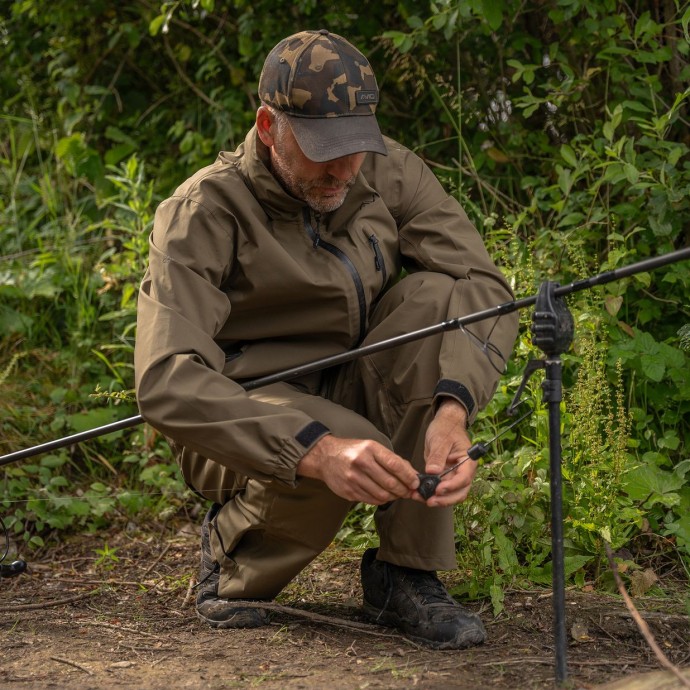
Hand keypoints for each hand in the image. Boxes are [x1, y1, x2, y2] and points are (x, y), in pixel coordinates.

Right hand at [296, 435, 418, 504]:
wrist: (326, 457)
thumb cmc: (353, 451)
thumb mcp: (372, 448)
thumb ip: (392, 460)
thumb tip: (413, 474)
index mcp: (369, 448)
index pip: (394, 464)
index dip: (408, 476)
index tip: (415, 483)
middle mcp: (361, 462)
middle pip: (390, 483)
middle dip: (403, 490)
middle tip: (408, 491)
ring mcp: (353, 478)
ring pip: (382, 495)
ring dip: (393, 497)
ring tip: (396, 493)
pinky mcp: (349, 491)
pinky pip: (371, 500)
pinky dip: (381, 500)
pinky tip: (383, 495)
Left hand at [420, 398, 476, 507]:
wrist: (444, 423)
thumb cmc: (446, 428)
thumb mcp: (440, 439)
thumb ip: (438, 455)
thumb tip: (433, 472)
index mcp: (468, 461)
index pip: (464, 478)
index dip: (452, 486)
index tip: (439, 489)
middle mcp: (463, 471)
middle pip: (460, 492)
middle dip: (445, 499)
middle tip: (429, 501)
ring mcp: (454, 475)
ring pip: (450, 494)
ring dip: (438, 499)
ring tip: (421, 498)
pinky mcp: (444, 477)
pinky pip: (440, 489)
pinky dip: (431, 493)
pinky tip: (419, 494)